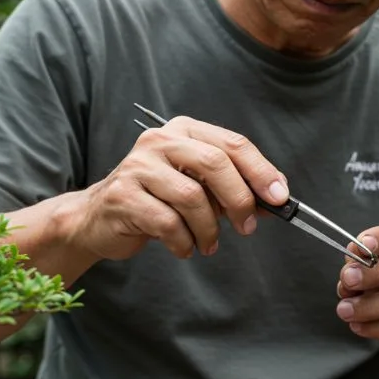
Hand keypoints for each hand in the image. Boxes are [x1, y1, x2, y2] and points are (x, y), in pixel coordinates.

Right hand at [65, 116, 288, 260]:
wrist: (99, 219)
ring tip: (208, 243)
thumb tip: (275, 200)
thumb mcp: (200, 189)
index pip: (233, 144)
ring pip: (192, 197)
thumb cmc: (158, 201)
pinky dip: (184, 242)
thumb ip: (234, 189)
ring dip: (209, 229)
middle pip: (215, 164)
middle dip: (239, 200)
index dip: (261, 171)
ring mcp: (138, 166)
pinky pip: (168, 223)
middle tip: (247, 227)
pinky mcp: (122, 195)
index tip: (279, 197)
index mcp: (185, 131)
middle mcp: (160, 140)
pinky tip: (184, 247)